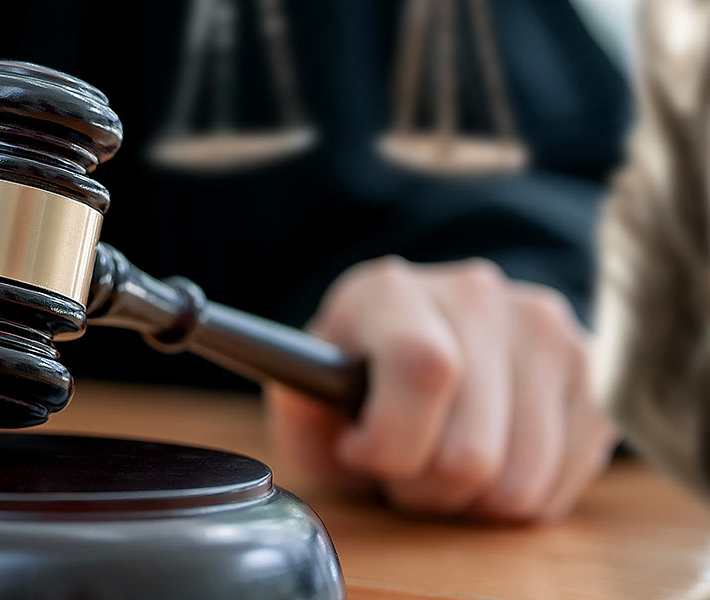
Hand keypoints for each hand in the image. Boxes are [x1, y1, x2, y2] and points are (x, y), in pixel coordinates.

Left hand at [264, 256, 616, 522]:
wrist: (423, 351)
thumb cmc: (357, 387)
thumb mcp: (306, 398)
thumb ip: (298, 408)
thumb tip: (311, 402)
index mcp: (392, 292)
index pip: (424, 368)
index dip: (392, 440)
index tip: (360, 452)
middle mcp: (478, 295)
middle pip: (472, 448)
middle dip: (423, 487)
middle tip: (401, 470)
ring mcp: (547, 330)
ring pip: (521, 478)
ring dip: (471, 499)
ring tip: (442, 465)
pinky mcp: (593, 373)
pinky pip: (562, 481)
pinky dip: (518, 498)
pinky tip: (489, 463)